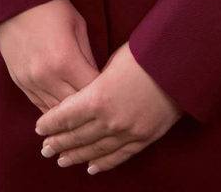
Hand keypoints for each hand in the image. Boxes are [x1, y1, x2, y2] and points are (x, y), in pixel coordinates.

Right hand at [0, 0, 98, 112]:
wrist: (16, 2)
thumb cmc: (52, 8)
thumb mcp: (78, 26)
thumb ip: (88, 56)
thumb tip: (96, 78)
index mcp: (65, 60)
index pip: (90, 90)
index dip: (102, 92)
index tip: (110, 91)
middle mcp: (47, 76)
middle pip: (73, 106)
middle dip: (87, 105)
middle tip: (98, 103)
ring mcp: (31, 82)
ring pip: (55, 111)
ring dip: (69, 112)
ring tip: (82, 111)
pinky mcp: (19, 83)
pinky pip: (38, 105)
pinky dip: (52, 108)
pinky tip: (62, 109)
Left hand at [34, 40, 180, 172]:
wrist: (181, 63)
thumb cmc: (146, 52)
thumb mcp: (114, 61)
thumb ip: (97, 81)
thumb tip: (87, 93)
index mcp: (98, 97)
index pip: (65, 115)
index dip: (50, 123)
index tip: (39, 128)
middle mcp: (109, 120)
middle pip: (76, 136)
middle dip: (58, 142)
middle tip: (45, 148)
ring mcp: (128, 132)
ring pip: (94, 150)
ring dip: (76, 155)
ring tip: (61, 160)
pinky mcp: (144, 138)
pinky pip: (119, 156)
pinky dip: (103, 163)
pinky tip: (91, 167)